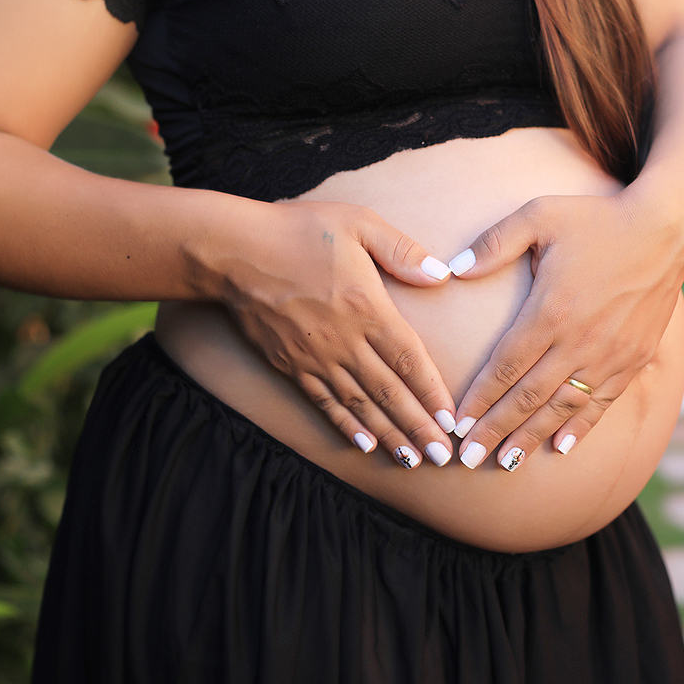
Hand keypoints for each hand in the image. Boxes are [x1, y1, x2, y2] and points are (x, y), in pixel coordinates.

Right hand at [219, 200, 457, 468]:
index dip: (432, 392)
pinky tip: (364, 445)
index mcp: (367, 307)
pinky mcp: (291, 366)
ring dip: (388, 435)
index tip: (451, 420)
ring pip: (360, 405)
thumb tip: (441, 275)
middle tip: (443, 457)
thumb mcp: (357, 222)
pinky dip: (346, 426)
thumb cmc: (297, 231)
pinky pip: (325, 403)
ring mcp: (316, 358)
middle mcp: (345, 341)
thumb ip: (401, 250)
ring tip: (412, 461)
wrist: (233, 252)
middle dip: (418, 427)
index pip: (408, 359)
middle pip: (389, 392)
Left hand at [446, 191, 683, 469]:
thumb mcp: (539, 215)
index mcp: (550, 310)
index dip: (479, 399)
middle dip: (495, 431)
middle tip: (469, 460)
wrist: (666, 230)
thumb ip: (494, 242)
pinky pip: (599, 402)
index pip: (505, 366)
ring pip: (562, 408)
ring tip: (505, 464)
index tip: (456, 424)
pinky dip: (578, 428)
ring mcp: (608, 355)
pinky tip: (558, 448)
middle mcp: (579, 341)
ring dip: (531, 437)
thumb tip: (452, 269)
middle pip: (527, 397)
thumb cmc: (596, 219)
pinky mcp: (632, 360)